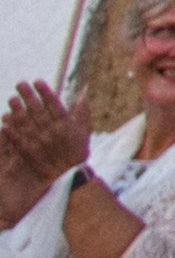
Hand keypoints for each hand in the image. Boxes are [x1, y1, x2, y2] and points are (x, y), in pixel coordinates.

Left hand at [0, 78, 83, 199]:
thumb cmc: (77, 151)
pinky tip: (5, 121)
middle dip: (28, 96)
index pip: (53, 104)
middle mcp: (52, 131)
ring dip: (18, 110)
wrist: (69, 176)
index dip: (44, 92)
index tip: (36, 81)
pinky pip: (18, 140)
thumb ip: (82, 110)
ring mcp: (40, 142)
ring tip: (12, 99)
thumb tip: (84, 90)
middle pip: (38, 110)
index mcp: (66, 125)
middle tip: (19, 84)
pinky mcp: (30, 153)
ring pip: (26, 123)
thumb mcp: (84, 130)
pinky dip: (11, 131)